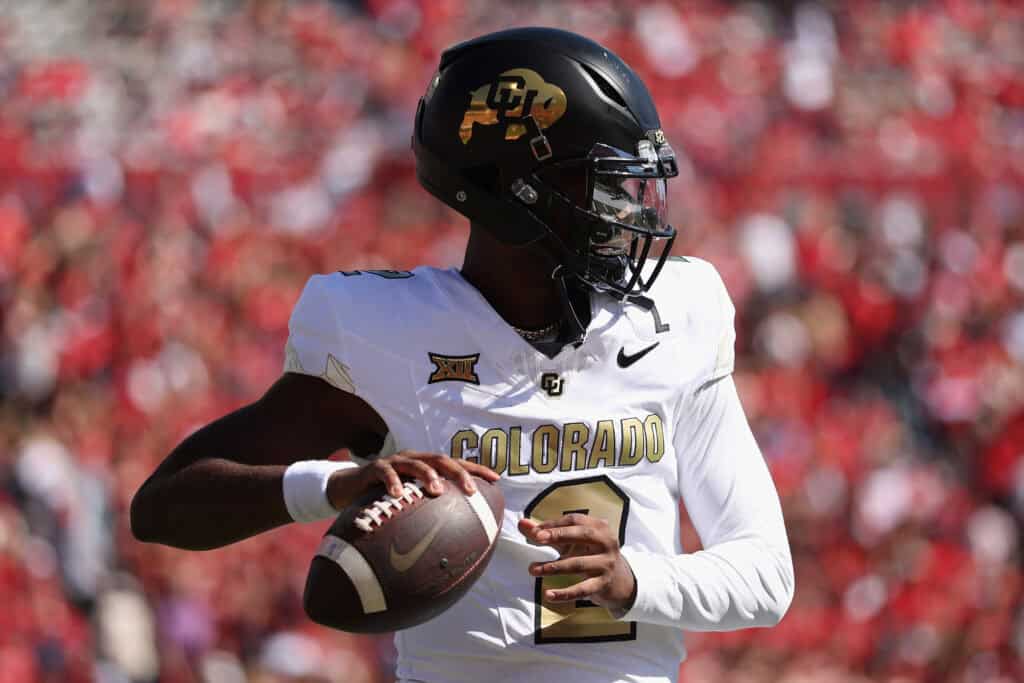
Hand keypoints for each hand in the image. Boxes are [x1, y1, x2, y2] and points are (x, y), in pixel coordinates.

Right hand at [327, 451, 499, 509]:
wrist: (347, 489)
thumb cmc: (382, 501)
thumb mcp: (406, 507)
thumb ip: (425, 517)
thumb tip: (452, 547)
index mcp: (426, 466)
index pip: (455, 464)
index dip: (476, 469)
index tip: (496, 480)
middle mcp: (413, 460)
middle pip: (442, 460)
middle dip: (459, 473)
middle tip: (472, 490)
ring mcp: (395, 462)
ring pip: (416, 462)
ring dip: (428, 475)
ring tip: (437, 490)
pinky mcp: (374, 468)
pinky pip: (385, 471)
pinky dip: (393, 482)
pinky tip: (398, 495)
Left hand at [519, 514, 636, 612]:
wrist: (619, 580)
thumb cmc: (589, 554)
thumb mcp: (570, 541)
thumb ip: (546, 532)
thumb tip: (521, 523)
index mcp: (599, 526)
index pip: (574, 520)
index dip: (554, 524)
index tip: (535, 531)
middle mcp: (606, 542)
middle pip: (582, 534)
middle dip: (558, 535)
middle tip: (537, 538)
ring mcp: (606, 563)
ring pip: (578, 564)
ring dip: (554, 567)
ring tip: (532, 569)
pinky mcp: (603, 584)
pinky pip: (582, 589)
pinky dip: (564, 593)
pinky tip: (548, 595)